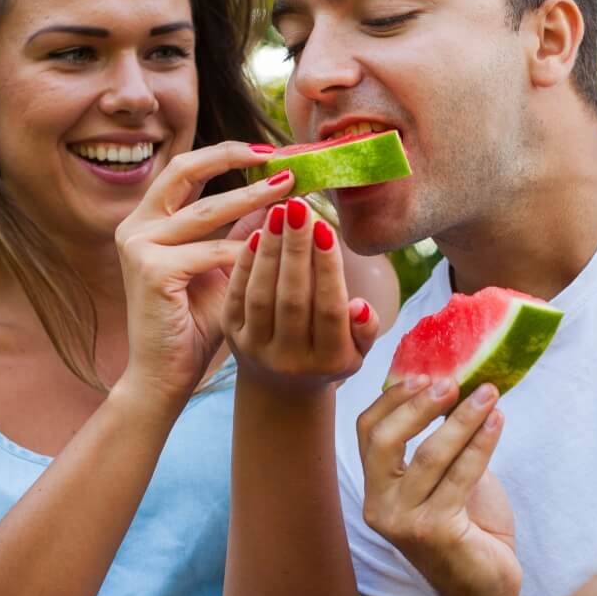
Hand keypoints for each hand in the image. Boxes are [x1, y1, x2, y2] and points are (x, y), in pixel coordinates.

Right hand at [113, 142, 290, 403]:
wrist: (164, 375)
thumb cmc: (192, 325)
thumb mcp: (221, 267)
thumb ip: (238, 232)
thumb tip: (277, 197)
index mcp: (148, 220)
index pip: (187, 170)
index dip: (227, 154)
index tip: (270, 150)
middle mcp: (136, 225)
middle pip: (186, 170)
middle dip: (234, 157)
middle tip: (279, 155)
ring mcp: (139, 245)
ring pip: (207, 210)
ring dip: (253, 197)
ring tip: (290, 187)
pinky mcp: (152, 270)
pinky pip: (211, 252)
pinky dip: (245, 251)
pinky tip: (275, 248)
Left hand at [223, 196, 380, 395]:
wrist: (281, 389)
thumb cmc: (328, 358)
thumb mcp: (357, 354)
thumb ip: (365, 330)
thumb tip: (358, 305)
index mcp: (328, 362)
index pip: (329, 310)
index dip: (327, 270)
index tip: (326, 228)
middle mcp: (289, 359)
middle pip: (293, 298)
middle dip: (296, 250)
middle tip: (299, 207)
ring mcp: (256, 349)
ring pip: (262, 294)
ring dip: (270, 250)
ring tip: (279, 211)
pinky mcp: (231, 336)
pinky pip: (237, 295)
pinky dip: (246, 263)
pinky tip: (257, 233)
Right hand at [357, 377, 521, 595]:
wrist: (484, 590)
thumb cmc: (468, 530)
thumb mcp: (447, 479)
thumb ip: (443, 443)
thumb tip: (456, 387)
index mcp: (376, 491)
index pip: (368, 433)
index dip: (392, 399)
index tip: (425, 374)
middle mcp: (380, 507)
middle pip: (384, 440)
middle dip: (419, 404)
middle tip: (453, 381)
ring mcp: (404, 522)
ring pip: (428, 454)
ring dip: (462, 418)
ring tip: (488, 394)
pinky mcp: (436, 531)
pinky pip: (460, 475)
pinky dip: (481, 443)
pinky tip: (497, 421)